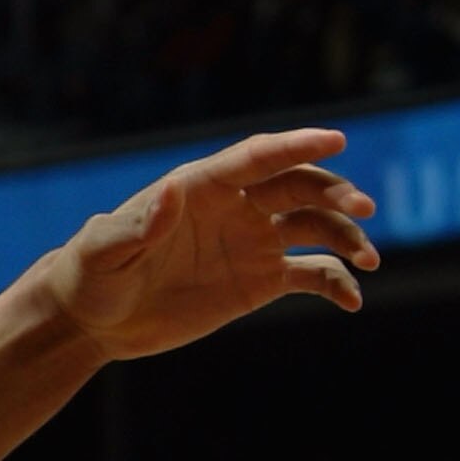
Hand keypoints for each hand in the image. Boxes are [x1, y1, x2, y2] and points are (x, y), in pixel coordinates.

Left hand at [49, 127, 377, 361]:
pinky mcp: (259, 281)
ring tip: (368, 258)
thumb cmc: (91, 275)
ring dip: (346, 236)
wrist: (93, 320)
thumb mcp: (105, 250)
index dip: (295, 146)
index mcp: (200, 188)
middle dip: (334, 193)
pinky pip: (310, 274)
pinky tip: (352, 300)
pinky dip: (335, 282)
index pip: (256, 158)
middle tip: (363, 209)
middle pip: (297, 187)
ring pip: (313, 226)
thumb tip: (170, 191)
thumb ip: (138, 225)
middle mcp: (234, 207)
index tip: (334, 140)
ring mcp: (251, 242)